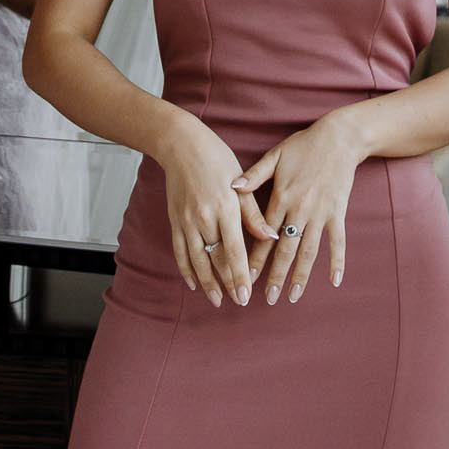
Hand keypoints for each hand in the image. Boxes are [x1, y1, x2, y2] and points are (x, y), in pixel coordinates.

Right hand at [156, 115, 274, 307]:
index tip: (246, 295)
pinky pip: (180, 251)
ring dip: (207, 282)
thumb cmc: (217, 159)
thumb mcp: (242, 183)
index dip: (240, 275)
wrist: (182, 146)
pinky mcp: (175, 221)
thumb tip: (272, 237)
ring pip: (197, 260)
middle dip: (228, 283)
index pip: (234, 250)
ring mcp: (187, 221)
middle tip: (238, 302)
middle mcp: (204, 218)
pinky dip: (186, 269)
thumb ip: (255, 214)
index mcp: (225, 208)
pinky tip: (194, 282)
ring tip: (217, 300)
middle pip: (216, 259)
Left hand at [232, 114, 363, 303]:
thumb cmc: (303, 145)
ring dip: (301, 275)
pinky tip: (334, 281)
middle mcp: (300, 210)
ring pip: (309, 251)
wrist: (339, 138)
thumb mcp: (275, 156)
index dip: (255, 257)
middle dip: (276, 275)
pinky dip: (337, 261)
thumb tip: (231, 187)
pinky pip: (337, 242)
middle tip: (268, 299)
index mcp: (281, 197)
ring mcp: (320, 214)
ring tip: (293, 296)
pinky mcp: (337, 213)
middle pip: (285, 249)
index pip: (263, 234)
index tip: (246, 278)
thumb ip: (254, 175)